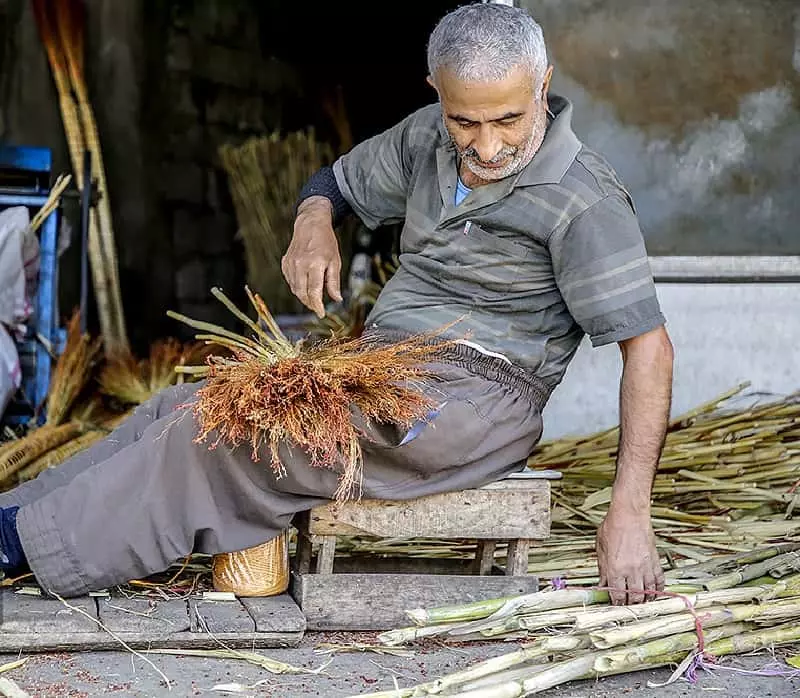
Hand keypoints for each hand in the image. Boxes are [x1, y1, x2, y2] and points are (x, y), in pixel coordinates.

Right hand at [281, 197, 342, 317]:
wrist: (310, 224)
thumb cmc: (325, 242)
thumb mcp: (335, 261)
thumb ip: (334, 282)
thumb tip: (337, 299)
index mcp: (315, 264)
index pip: (314, 291)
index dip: (317, 306)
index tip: (321, 314)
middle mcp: (300, 264)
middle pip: (302, 293)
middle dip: (310, 303)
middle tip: (318, 308)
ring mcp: (290, 264)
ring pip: (294, 289)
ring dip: (303, 296)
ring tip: (313, 297)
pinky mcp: (285, 263)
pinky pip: (290, 281)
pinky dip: (297, 287)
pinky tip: (305, 285)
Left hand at [596, 505, 663, 604]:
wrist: (630, 515)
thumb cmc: (612, 527)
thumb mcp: (600, 548)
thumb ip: (602, 569)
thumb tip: (602, 585)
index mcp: (615, 569)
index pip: (617, 596)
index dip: (616, 603)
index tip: (615, 605)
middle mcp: (631, 571)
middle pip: (634, 598)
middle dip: (631, 605)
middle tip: (628, 606)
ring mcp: (645, 567)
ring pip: (648, 593)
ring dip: (644, 600)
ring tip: (640, 602)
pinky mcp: (655, 561)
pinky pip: (660, 581)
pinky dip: (658, 590)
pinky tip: (654, 592)